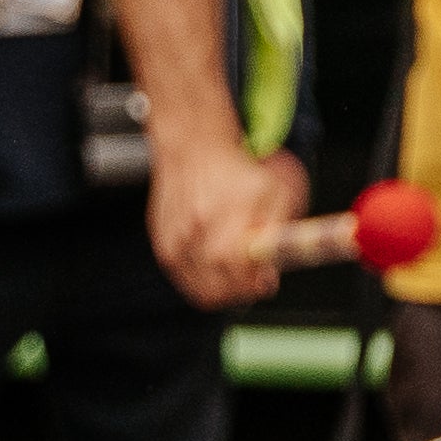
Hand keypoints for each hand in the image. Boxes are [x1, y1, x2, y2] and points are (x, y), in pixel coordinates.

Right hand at [149, 125, 301, 311]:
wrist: (194, 148)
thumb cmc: (238, 169)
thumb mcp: (274, 190)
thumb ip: (278, 231)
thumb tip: (271, 270)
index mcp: (225, 220)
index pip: (238, 274)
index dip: (254, 285)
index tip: (266, 282)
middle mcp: (195, 234)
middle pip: (215, 290)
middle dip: (239, 292)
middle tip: (253, 282)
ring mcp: (174, 242)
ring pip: (198, 289)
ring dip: (221, 289)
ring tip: (235, 272)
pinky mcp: (162, 245)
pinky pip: (183, 278)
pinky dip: (202, 279)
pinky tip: (215, 263)